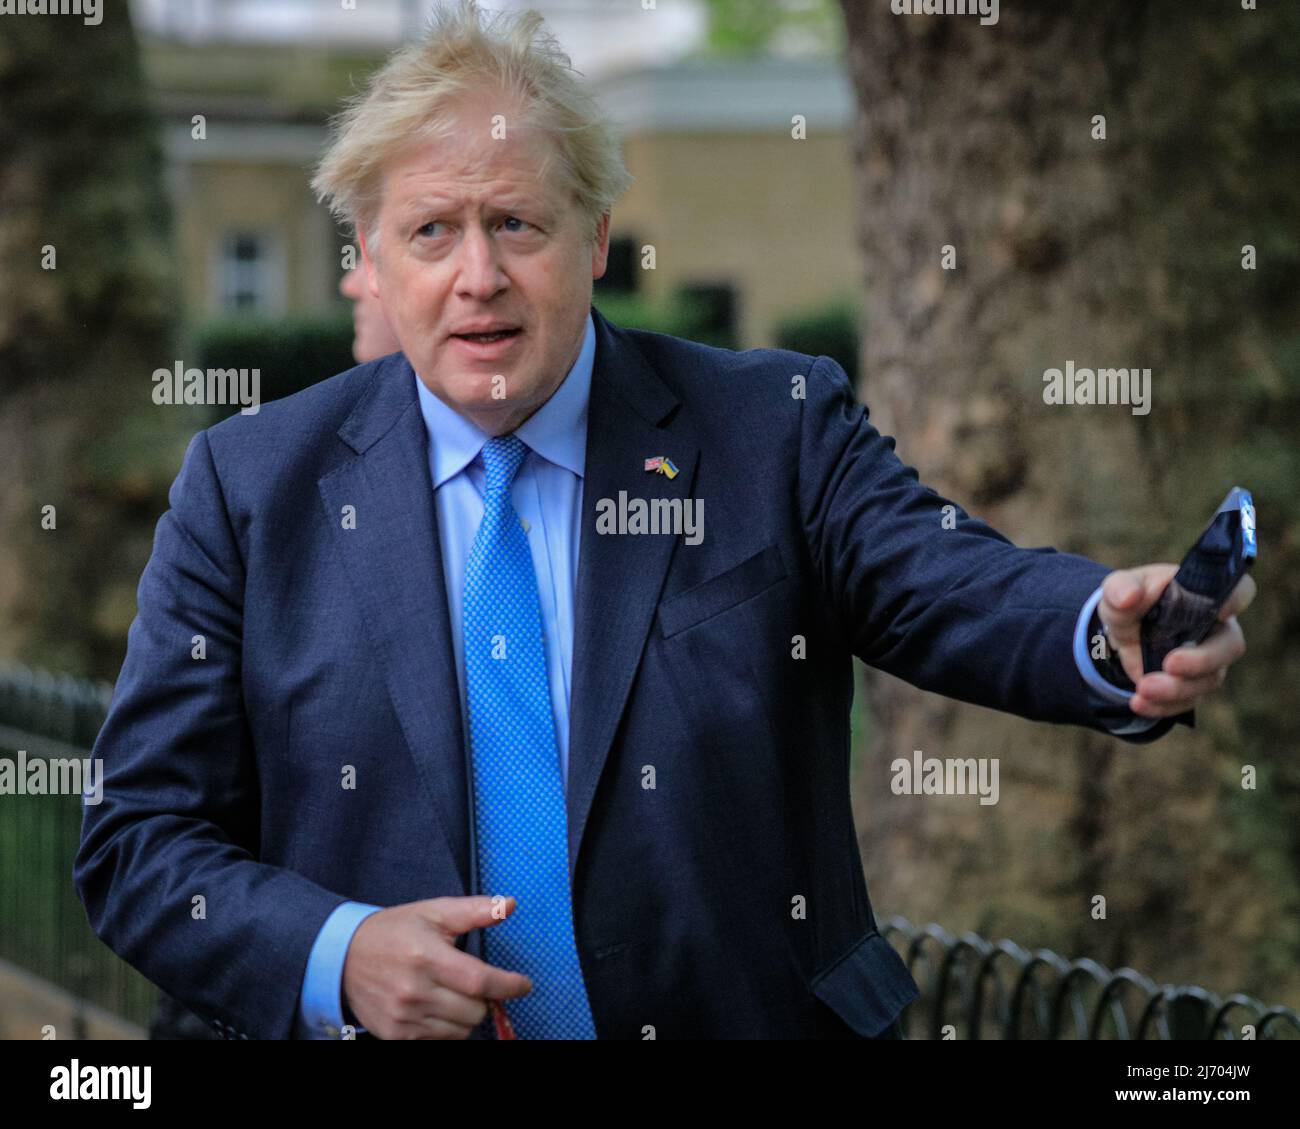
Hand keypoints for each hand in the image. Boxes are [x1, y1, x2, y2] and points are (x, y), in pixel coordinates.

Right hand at [341, 894, 530, 1038]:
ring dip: (467, 1014)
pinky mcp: (395, 1034)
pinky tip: (436, 1007)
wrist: (343, 957)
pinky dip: (446, 1027)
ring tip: (453, 993)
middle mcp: (415, 991)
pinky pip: (439, 1040)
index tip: (523, 984)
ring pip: (460, 1030)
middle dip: (484, 997)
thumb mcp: (434, 911)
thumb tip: (509, 905)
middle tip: (474, 982)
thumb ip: (475, 910)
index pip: (480, 981)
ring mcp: (404, 1017)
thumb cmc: (395, 931)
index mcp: (428, 957)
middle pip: (474, 1010)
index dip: (509, 985)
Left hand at [1098, 564, 1254, 717]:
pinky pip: (1187, 701)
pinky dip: (1162, 705)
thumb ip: (1120, 588)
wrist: (1118, 634)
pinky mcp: (1193, 685)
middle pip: (1229, 647)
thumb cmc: (1129, 601)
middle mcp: (1216, 629)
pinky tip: (1140, 703)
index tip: (1218, 612)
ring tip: (1143, 688)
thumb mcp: (1117, 591)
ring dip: (1176, 688)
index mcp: (1205, 595)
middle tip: (1170, 664)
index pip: (1239, 591)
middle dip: (1202, 660)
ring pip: (1208, 680)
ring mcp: (1208, 659)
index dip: (1236, 600)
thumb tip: (1128, 596)